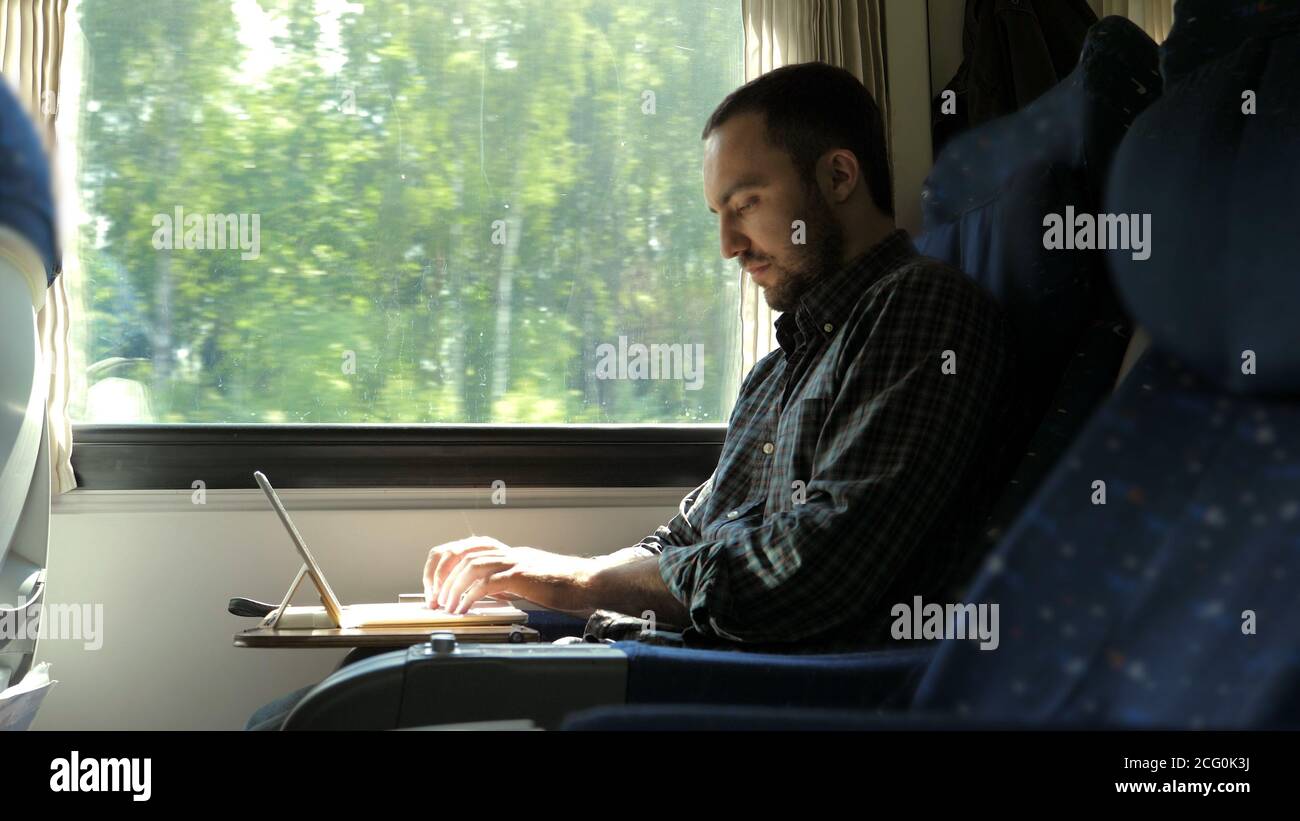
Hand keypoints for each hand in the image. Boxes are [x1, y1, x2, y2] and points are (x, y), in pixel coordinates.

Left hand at [421, 536, 599, 614]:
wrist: (584, 581)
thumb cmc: (558, 583)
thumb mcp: (524, 579)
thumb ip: (503, 582)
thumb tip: (481, 594)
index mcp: (504, 552)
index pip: (462, 548)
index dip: (442, 566)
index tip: (435, 588)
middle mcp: (506, 552)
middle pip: (460, 553)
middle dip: (441, 577)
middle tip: (435, 600)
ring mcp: (514, 561)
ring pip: (471, 566)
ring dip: (453, 587)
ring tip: (447, 606)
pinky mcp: (521, 575)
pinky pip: (488, 582)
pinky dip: (470, 596)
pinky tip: (465, 609)